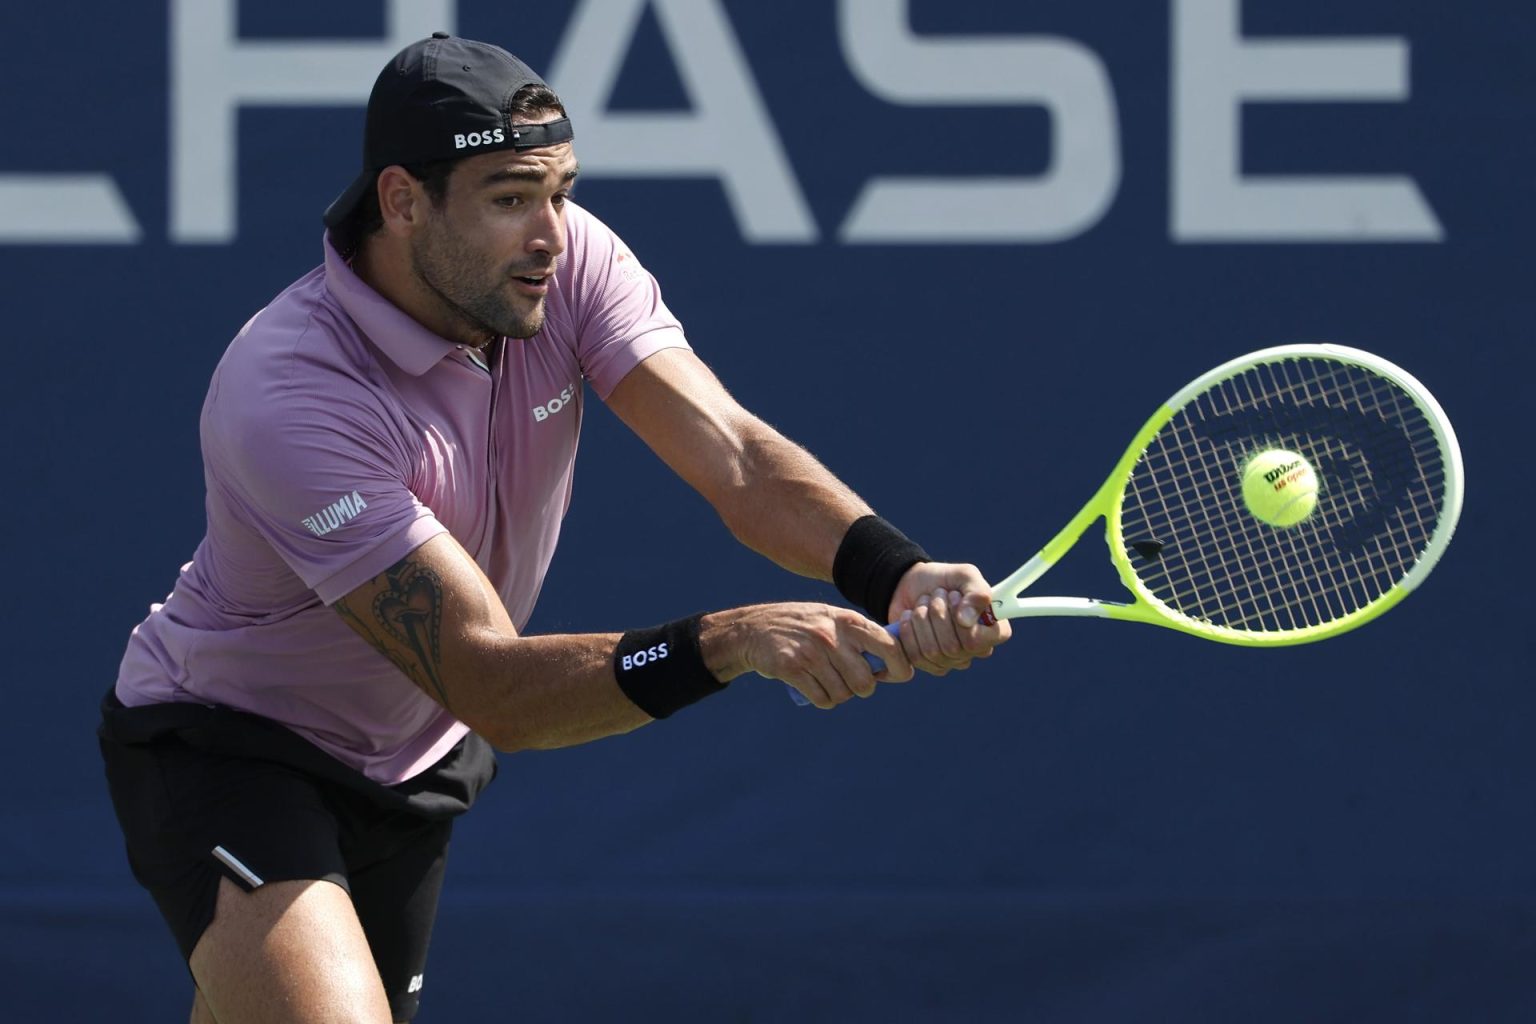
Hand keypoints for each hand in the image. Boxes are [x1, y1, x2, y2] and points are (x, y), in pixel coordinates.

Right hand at [700, 603, 913, 708]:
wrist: (754, 629)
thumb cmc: (803, 626)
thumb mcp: (832, 618)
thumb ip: (860, 636)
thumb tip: (895, 665)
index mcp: (848, 620)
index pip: (890, 646)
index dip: (899, 667)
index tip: (895, 675)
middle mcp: (832, 635)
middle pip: (866, 682)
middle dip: (861, 688)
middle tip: (849, 681)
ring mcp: (812, 652)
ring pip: (844, 694)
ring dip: (838, 694)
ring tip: (827, 681)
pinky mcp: (792, 668)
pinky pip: (823, 699)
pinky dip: (822, 700)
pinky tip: (813, 687)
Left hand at [888, 562, 1010, 675]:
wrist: (912, 584)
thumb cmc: (945, 580)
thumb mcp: (965, 575)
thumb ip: (976, 592)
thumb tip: (966, 621)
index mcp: (994, 630)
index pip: (977, 641)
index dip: (960, 620)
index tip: (954, 595)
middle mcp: (976, 651)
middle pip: (952, 647)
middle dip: (937, 613)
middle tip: (936, 594)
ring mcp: (952, 661)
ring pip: (932, 651)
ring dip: (922, 619)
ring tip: (923, 603)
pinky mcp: (928, 663)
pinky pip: (915, 656)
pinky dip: (908, 630)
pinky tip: (910, 616)